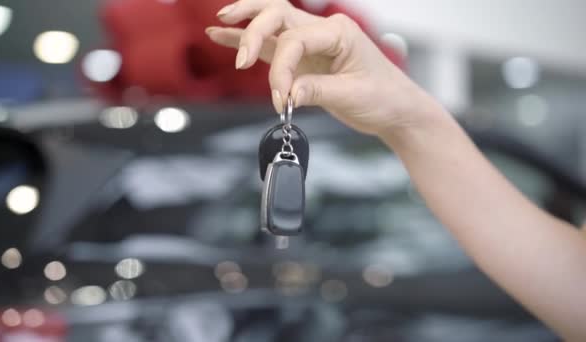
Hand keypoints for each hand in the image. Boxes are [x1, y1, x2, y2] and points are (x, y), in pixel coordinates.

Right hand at [206, 0, 441, 137]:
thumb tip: (286, 94)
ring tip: (219, 25)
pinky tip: (223, 35)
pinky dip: (247, 38)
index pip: (295, 40)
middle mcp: (323, 30)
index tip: (279, 98)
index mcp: (338, 32)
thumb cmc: (383, 97)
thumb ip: (316, 90)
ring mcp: (312, 42)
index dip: (281, 69)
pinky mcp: (304, 58)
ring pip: (272, 21)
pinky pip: (272, 44)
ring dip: (246, 23)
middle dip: (254, 34)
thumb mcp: (352, 96)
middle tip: (241, 62)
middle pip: (278, 15)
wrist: (396, 109)